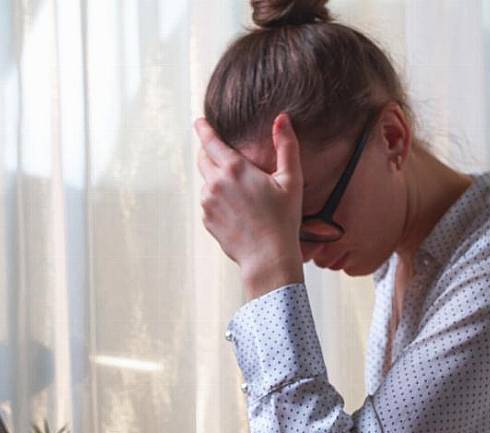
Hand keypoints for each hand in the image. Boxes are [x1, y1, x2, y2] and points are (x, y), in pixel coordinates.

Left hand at [194, 113, 304, 299]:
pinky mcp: (206, 219)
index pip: (210, 141)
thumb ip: (287, 145)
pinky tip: (238, 211)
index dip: (203, 128)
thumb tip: (282, 118)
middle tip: (222, 154)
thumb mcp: (291, 179)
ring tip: (241, 193)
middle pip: (203, 159)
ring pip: (207, 182)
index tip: (198, 121)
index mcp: (235, 169)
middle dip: (209, 152)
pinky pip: (209, 203)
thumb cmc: (283, 218)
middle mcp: (215, 183)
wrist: (267, 257)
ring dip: (218, 180)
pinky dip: (219, 200)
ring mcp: (208, 203)